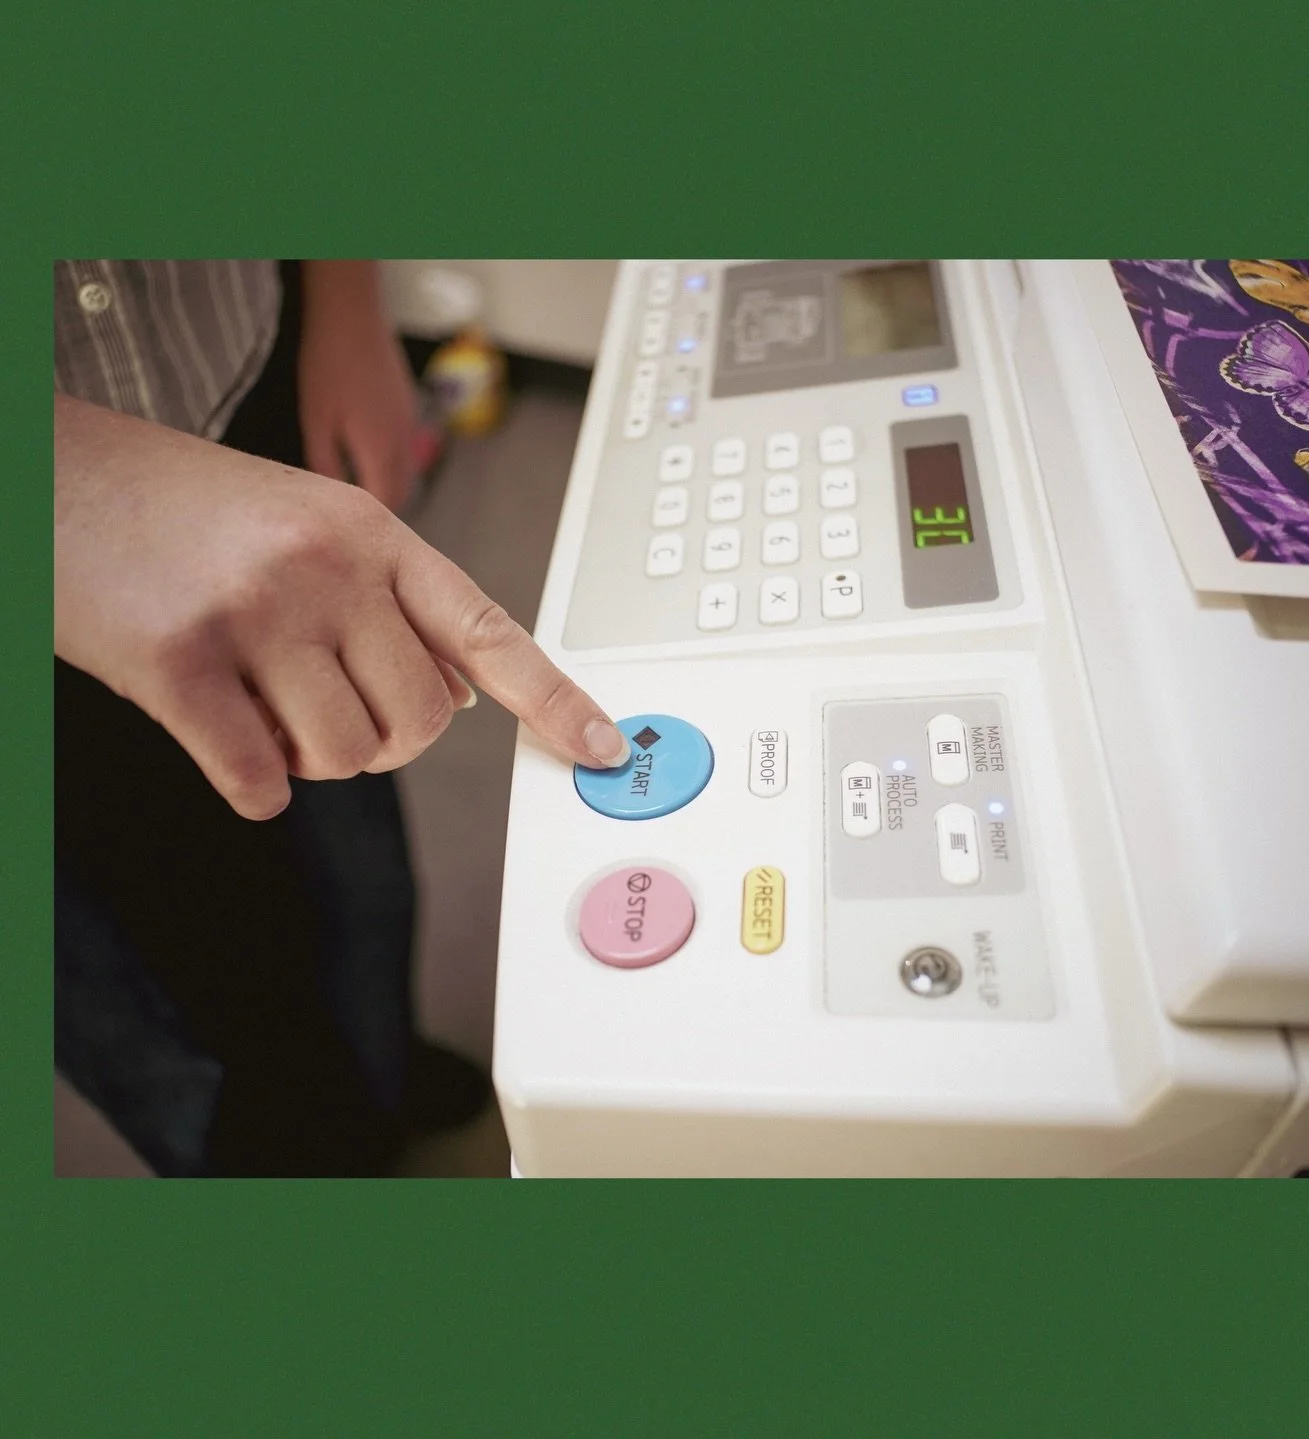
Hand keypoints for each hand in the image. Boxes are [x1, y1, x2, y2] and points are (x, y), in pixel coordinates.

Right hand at [55, 396, 630, 820]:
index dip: (553, 698)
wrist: (58, 472)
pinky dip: (253, 785)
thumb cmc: (190, 509)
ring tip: (264, 704)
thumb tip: (461, 693)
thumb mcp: (313, 525)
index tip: (602, 746)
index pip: (489, 630)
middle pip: (418, 722)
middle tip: (327, 710)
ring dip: (312, 759)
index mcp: (372, 533)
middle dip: (382, 742)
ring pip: (344, 758)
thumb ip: (392, 604)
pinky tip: (226, 738)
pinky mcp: (177, 663)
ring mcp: (254, 612)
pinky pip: (258, 780)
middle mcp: (327, 567)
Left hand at [298, 261, 419, 513]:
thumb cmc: (328, 365)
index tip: (350, 538)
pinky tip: (362, 453)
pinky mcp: (406, 408)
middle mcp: (404, 443)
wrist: (351, 315)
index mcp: (383, 453)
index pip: (385, 508)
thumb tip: (331, 502)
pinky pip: (402, 448)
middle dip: (381, 513)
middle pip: (400, 495)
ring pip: (403, 473)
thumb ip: (327, 468)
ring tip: (354, 492)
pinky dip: (387, 461)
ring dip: (384, 486)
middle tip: (352, 524)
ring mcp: (409, 424)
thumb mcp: (316, 423)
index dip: (370, 529)